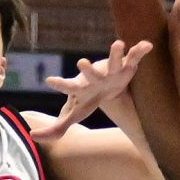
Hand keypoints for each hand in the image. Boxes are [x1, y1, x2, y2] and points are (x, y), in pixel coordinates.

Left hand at [34, 38, 152, 141]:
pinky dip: (139, 51)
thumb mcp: (73, 114)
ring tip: (118, 43)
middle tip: (81, 62)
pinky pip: (134, 57)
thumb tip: (32, 136)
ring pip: (113, 60)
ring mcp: (110, 70)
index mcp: (81, 88)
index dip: (60, 84)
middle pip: (91, 74)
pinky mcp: (126, 67)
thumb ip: (56, 127)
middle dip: (87, 69)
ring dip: (115, 53)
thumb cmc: (86, 100)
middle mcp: (95, 77)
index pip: (68, 87)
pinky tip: (147, 45)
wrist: (106, 88)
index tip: (49, 81)